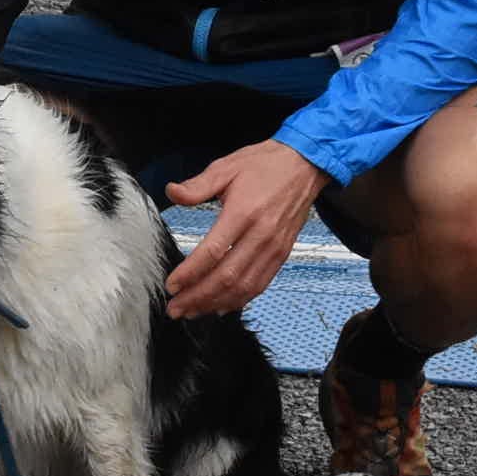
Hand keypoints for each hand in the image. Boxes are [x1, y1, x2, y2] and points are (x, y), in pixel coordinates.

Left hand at [163, 141, 330, 319]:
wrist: (304, 165)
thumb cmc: (266, 164)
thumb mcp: (226, 167)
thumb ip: (198, 185)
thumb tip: (172, 192)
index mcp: (243, 212)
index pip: (212, 252)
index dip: (190, 273)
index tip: (172, 285)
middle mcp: (261, 234)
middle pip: (226, 277)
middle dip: (198, 297)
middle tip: (176, 307)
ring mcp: (274, 247)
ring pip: (243, 287)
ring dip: (216, 303)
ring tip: (193, 311)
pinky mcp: (282, 254)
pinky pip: (260, 284)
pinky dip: (240, 300)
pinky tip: (222, 305)